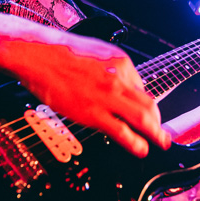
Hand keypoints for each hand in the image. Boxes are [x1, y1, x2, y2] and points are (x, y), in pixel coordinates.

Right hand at [13, 33, 170, 157]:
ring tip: (159, 143)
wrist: (37, 54)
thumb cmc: (59, 51)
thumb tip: (118, 83)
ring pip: (143, 119)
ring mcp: (108, 96)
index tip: (147, 114)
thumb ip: (110, 69)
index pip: (142, 88)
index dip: (146, 105)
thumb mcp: (96, 52)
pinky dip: (136, 143)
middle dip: (158, 122)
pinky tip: (140, 149)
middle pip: (150, 104)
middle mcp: (119, 78)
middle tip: (162, 133)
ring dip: (154, 134)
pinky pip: (122, 132)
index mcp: (121, 62)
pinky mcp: (93, 112)